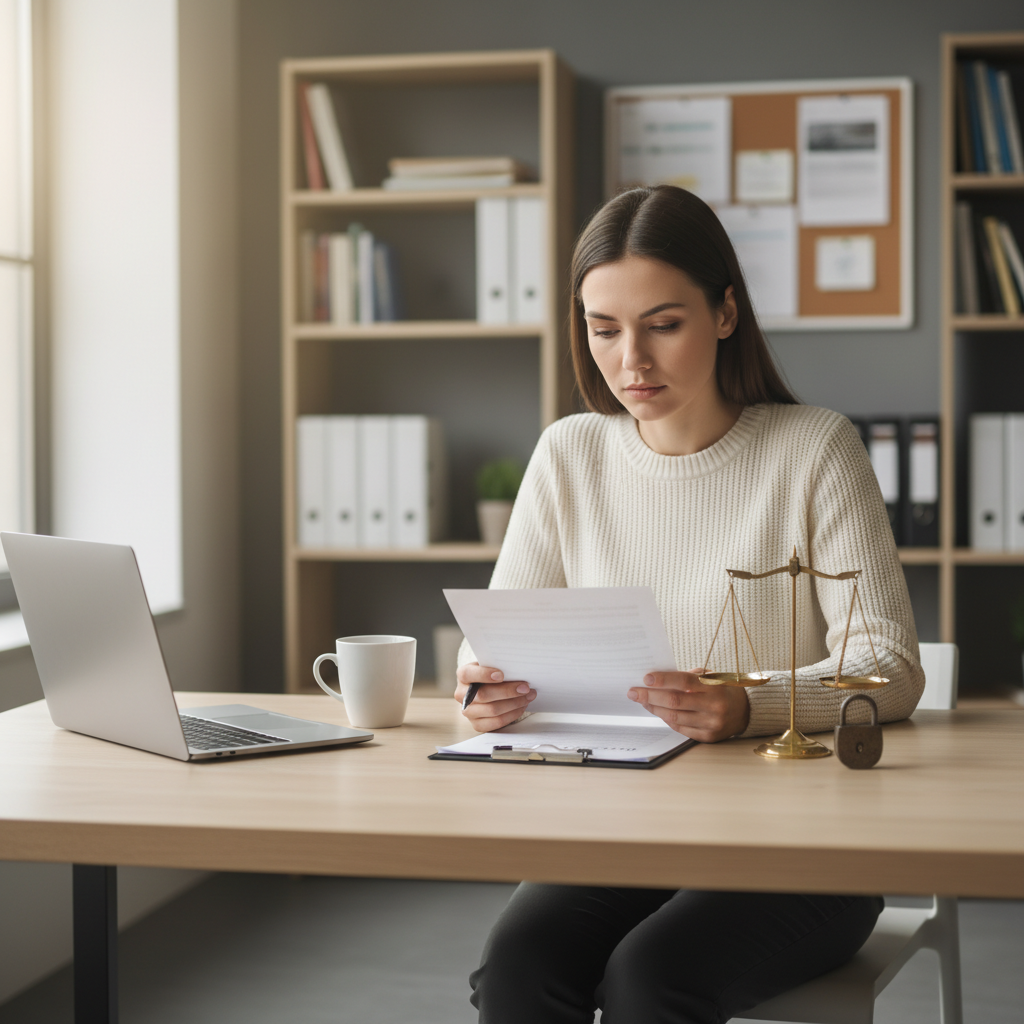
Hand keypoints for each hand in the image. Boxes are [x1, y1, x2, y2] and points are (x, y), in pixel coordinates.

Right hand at [455, 661, 536, 732]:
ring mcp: (468, 711)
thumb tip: (517, 670)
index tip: (501, 674)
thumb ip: (498, 666)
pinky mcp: (477, 724)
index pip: (468, 674)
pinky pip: (496, 722)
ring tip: (528, 696)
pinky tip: (521, 706)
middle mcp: (461, 694)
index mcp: (463, 675)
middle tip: (525, 687)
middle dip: (507, 691)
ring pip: (492, 710)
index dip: (484, 674)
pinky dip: (512, 714)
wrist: (484, 690)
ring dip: (514, 703)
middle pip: (483, 695)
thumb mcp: (490, 666)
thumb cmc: (490, 675)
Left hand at [628, 670, 749, 741]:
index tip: (646, 678)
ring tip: (643, 701)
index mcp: (715, 686)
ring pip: (675, 717)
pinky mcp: (708, 737)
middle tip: (633, 692)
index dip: (663, 680)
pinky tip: (658, 711)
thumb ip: (686, 678)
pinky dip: (666, 719)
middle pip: (675, 702)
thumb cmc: (723, 688)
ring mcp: (711, 724)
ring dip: (654, 709)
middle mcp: (714, 706)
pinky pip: (681, 729)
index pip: (684, 682)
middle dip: (650, 696)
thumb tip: (656, 680)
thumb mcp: (710, 676)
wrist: (746, 710)